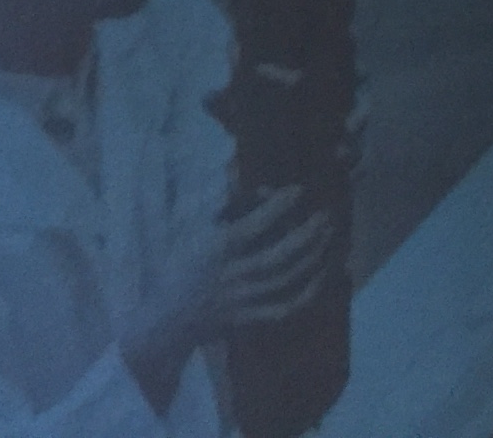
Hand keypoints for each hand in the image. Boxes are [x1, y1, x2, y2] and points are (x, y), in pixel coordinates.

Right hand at [121, 184, 332, 405]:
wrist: (164, 323)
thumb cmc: (179, 271)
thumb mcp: (190, 234)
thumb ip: (221, 205)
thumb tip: (239, 169)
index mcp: (211, 253)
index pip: (247, 230)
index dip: (275, 208)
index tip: (297, 190)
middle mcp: (229, 277)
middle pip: (275, 258)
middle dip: (305, 235)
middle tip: (325, 214)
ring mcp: (241, 302)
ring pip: (284, 281)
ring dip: (311, 257)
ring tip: (328, 235)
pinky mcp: (249, 319)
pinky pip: (285, 308)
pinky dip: (308, 292)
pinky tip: (323, 272)